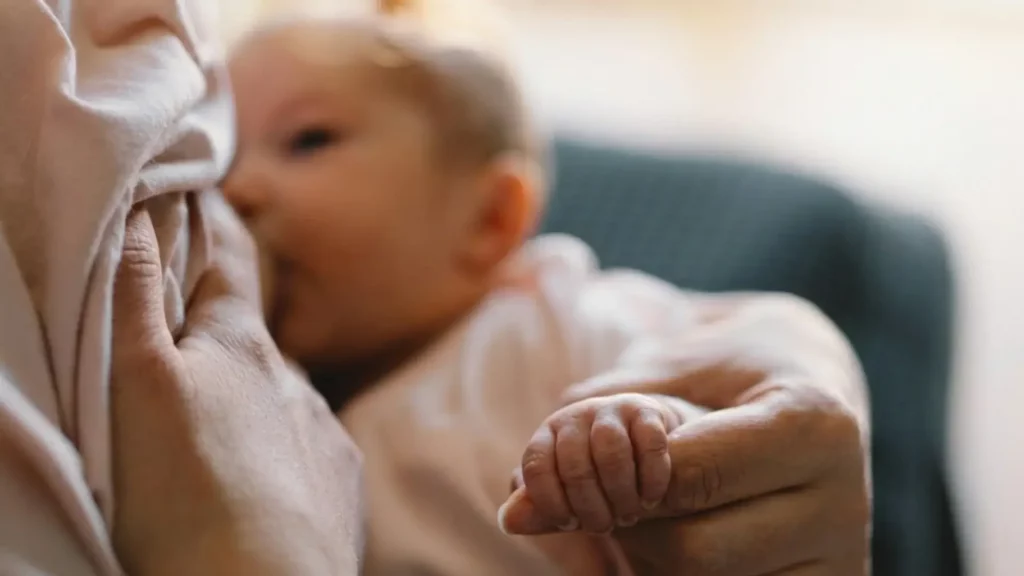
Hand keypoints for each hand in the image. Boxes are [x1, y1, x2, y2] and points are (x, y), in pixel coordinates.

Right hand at [110, 195, 363, 575]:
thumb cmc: (188, 492)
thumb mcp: (139, 384)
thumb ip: (135, 297)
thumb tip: (140, 213)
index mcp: (242, 347)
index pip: (230, 263)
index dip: (216, 224)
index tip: (207, 191)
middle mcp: (293, 381)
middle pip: (253, 338)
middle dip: (226, 330)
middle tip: (191, 341)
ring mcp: (323, 433)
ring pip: (282, 398)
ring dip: (254, 399)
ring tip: (218, 429)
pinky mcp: (340, 484)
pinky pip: (308, 450)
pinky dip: (282, 452)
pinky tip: (260, 478)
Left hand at [500, 393, 704, 534]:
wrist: (641, 442)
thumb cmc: (596, 476)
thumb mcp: (566, 493)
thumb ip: (539, 508)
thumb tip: (506, 521)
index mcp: (547, 435)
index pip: (536, 466)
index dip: (550, 502)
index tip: (569, 524)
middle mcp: (574, 416)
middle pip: (575, 464)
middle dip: (591, 506)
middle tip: (604, 527)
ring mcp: (610, 409)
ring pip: (610, 450)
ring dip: (621, 494)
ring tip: (629, 516)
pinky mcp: (645, 410)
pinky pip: (649, 443)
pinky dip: (651, 479)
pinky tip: (651, 499)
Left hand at [503, 295, 870, 574]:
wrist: (815, 378)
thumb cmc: (729, 364)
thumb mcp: (668, 370)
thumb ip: (591, 428)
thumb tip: (513, 513)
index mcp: (813, 425)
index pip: (691, 475)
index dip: (623, 474)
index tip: (602, 459)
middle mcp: (844, 501)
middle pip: (691, 551)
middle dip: (633, 521)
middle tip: (628, 487)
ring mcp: (840, 559)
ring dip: (651, 556)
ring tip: (661, 506)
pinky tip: (685, 534)